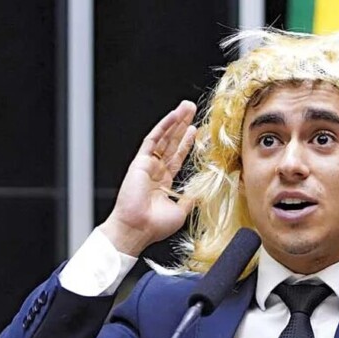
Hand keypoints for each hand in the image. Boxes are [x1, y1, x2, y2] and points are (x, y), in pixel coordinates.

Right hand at [99, 100, 197, 255]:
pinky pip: (153, 140)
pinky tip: (173, 116)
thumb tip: (201, 192)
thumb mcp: (180, 210)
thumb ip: (189, 198)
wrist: (137, 229)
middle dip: (182, 126)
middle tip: (192, 110)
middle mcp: (155, 171)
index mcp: (163, 183)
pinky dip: (163, 127)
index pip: (177, 157)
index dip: (186, 143)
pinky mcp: (140, 162)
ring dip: (175, 121)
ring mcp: (147, 165)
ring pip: (164, 138)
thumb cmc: (154, 225)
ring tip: (186, 107)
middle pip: (171, 143)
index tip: (196, 131)